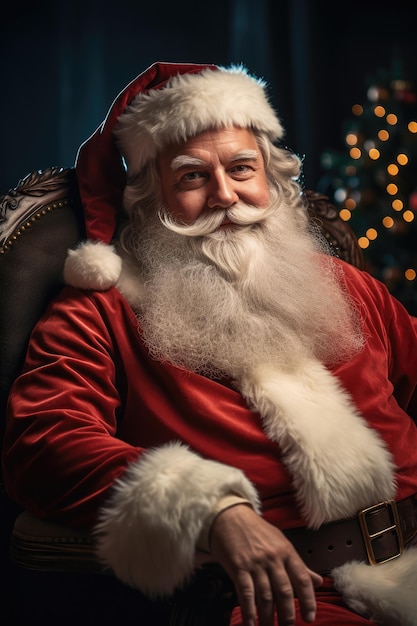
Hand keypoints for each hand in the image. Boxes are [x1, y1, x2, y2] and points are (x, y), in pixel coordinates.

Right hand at [209, 504, 322, 625]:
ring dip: (268, 618)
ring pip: (265, 596)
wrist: (230, 516)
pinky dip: (249, 611)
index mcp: (286, 551)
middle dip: (288, 615)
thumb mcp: (281, 542)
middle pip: (284, 591)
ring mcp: (255, 563)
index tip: (309, 617)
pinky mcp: (238, 567)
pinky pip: (246, 593)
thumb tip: (318, 581)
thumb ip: (299, 565)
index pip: (302, 579)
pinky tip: (251, 623)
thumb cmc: (256, 530)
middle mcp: (272, 558)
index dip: (308, 601)